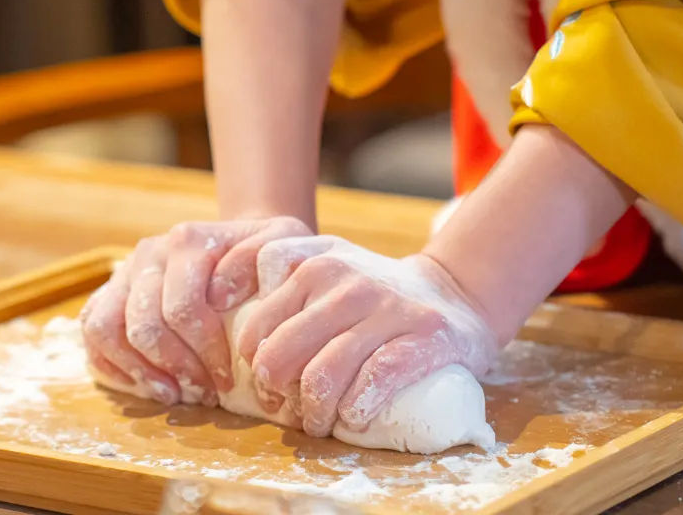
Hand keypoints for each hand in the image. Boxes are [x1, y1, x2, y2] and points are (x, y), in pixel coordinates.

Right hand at [80, 216, 311, 405]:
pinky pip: (92, 331)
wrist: (244, 245)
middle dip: (175, 368)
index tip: (227, 380)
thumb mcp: (282, 243)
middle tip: (204, 395)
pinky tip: (148, 385)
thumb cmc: (267, 255)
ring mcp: (125, 272)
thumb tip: (220, 293)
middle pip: (144, 325)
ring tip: (173, 394)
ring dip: (139, 370)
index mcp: (187, 241)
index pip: (182, 308)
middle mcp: (149, 253)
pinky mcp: (111, 292)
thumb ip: (260, 259)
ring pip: (106, 328)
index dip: (204, 352)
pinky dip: (112, 364)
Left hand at [235, 236, 498, 437]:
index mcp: (314, 259)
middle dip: (275, 393)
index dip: (246, 355)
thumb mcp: (327, 266)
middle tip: (284, 409)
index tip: (253, 376)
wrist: (454, 293)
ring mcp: (384, 305)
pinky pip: (373, 382)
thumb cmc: (375, 294)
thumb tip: (229, 336)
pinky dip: (356, 410)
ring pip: (322, 375)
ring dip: (314, 414)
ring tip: (318, 422)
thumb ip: (281, 281)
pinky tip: (354, 417)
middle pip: (280, 353)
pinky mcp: (422, 335)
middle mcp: (345, 276)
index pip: (256, 315)